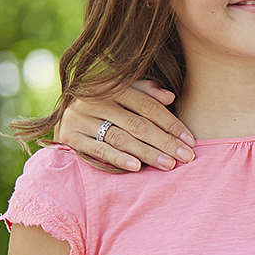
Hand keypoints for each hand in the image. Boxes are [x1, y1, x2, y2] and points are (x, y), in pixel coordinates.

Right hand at [54, 81, 194, 170]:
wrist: (64, 114)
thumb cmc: (106, 104)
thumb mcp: (125, 93)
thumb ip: (147, 92)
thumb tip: (171, 97)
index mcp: (112, 87)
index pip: (148, 106)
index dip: (172, 124)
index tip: (191, 141)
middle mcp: (94, 100)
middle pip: (138, 124)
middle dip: (165, 142)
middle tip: (186, 157)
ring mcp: (80, 118)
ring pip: (121, 138)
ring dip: (147, 153)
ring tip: (168, 164)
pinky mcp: (69, 136)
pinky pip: (98, 150)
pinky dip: (119, 159)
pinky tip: (137, 167)